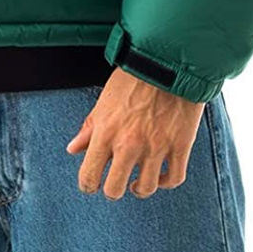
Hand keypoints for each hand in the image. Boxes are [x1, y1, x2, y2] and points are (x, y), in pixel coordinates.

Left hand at [66, 67, 204, 199]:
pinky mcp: (180, 145)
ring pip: (146, 188)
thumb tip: (72, 149)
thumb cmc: (133, 76)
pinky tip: (159, 176)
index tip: (92, 184)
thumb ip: (89, 128)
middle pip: (114, 190)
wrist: (167, 60)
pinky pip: (174, 178)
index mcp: (106, 133)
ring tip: (136, 181)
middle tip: (114, 183)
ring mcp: (156, 147)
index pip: (89, 176)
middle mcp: (129, 144)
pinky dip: (166, 182)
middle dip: (112, 190)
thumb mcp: (104, 100)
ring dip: (139, 188)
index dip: (88, 185)